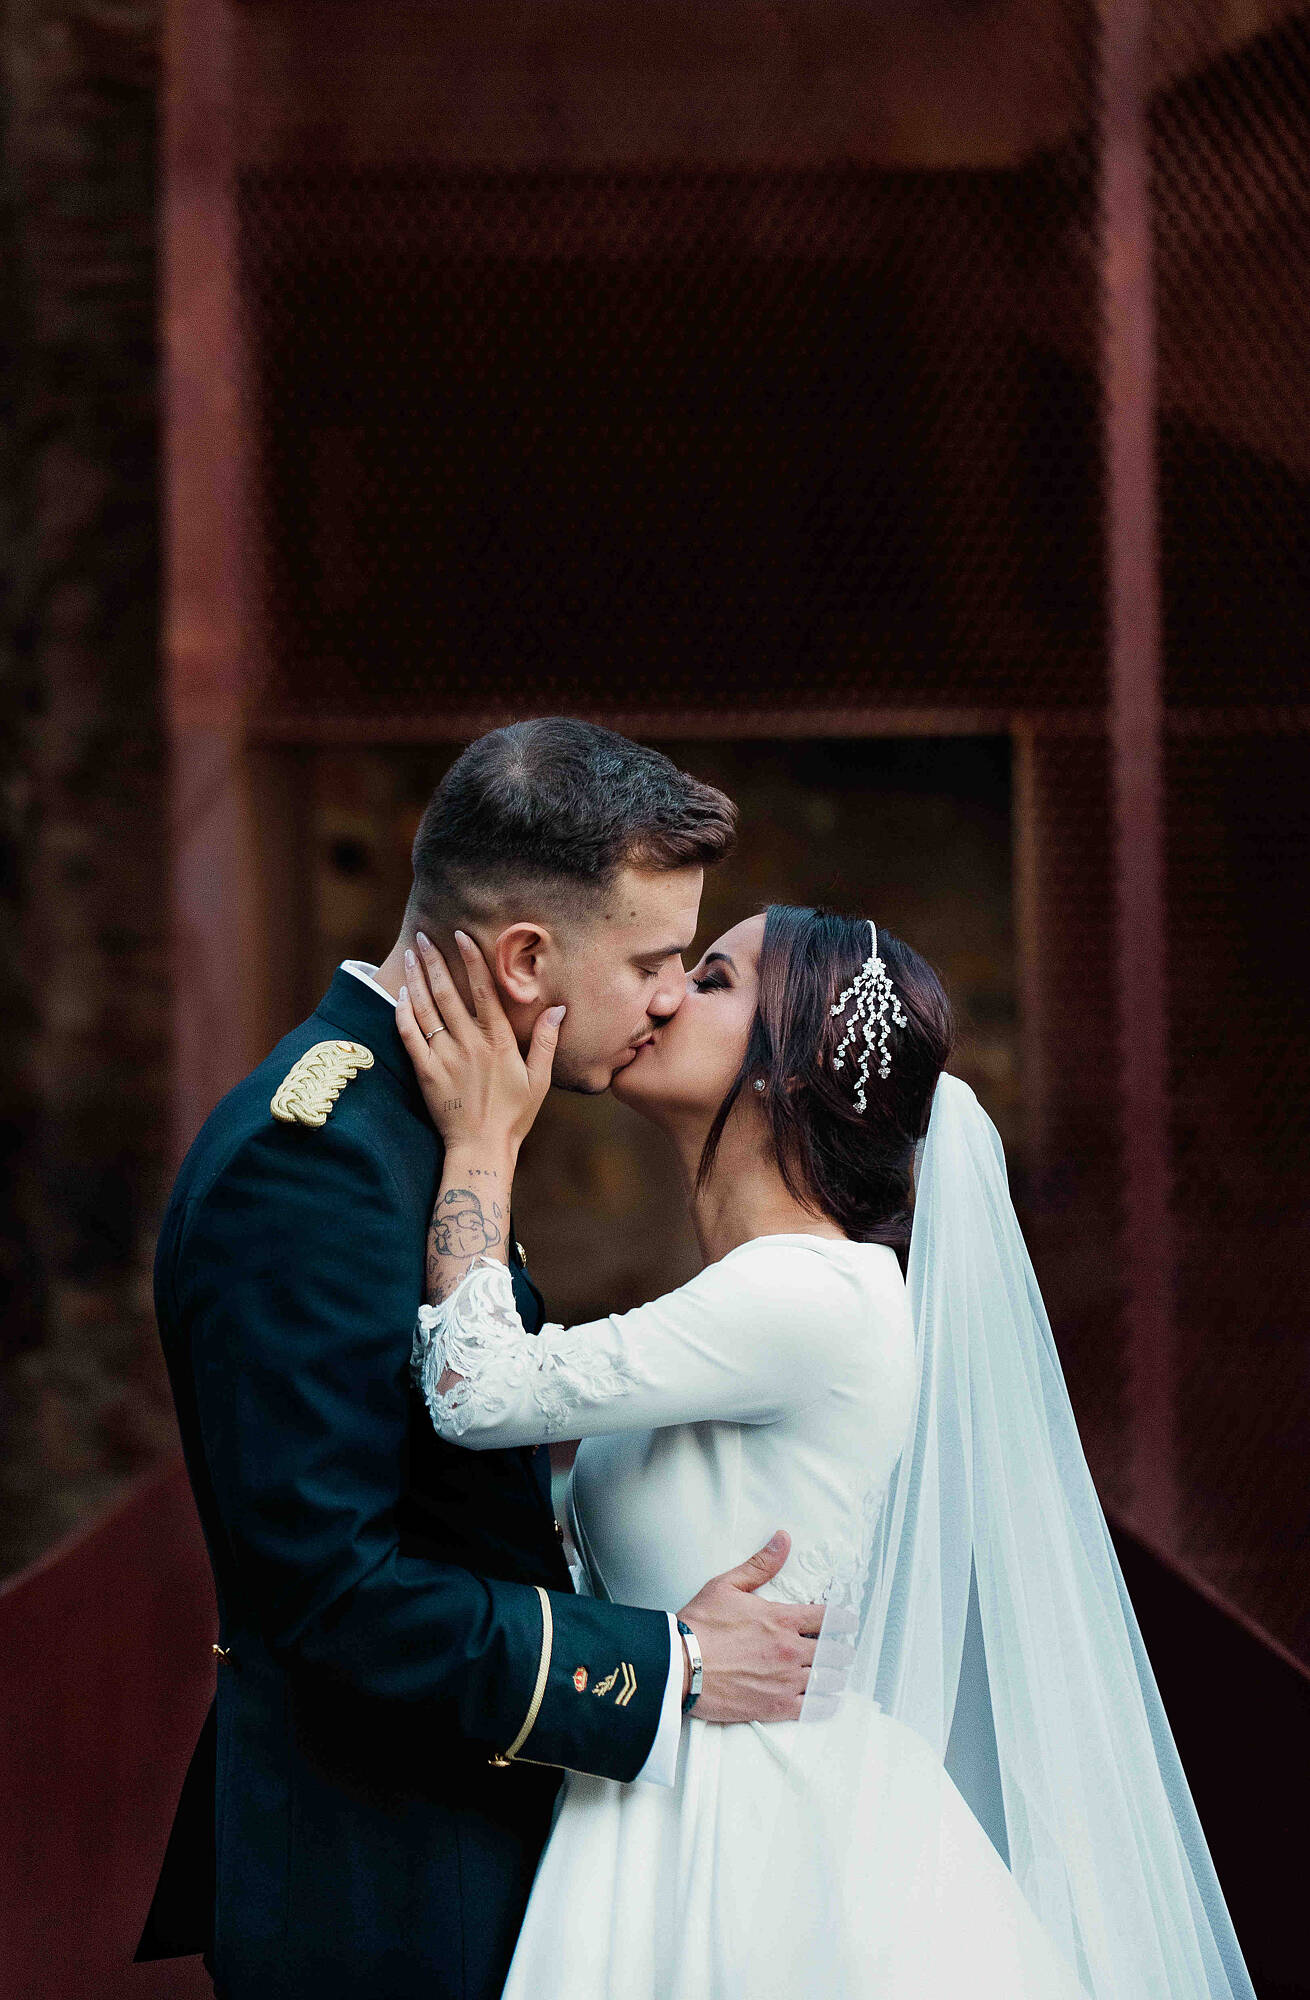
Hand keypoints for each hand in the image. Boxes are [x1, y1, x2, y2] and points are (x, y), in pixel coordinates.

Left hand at [396, 931, 564, 1152]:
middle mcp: (470, 1044)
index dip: (471, 960)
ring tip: (410, 955)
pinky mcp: (426, 1072)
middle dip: (434, 961)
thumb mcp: (540, 1080)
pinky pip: (410, 1036)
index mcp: (499, 1042)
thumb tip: (560, 1008)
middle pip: (448, 993)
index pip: (484, 991)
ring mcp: (445, 1058)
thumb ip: (548, 1042)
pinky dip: (403, 1013)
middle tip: (423, 937)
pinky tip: (401, 994)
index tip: (460, 936)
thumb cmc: (514, 1116)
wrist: (481, 1149)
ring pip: (426, 1009)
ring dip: (416, 979)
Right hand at [677, 1530, 851, 1724]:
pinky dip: (825, 1705)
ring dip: (835, 1677)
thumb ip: (761, 1564)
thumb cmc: (700, 1625)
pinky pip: (813, 1709)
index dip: (844, 1620)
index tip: (849, 1623)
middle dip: (841, 1651)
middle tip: (842, 1652)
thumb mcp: (728, 1585)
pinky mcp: (775, 1706)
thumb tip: (783, 1540)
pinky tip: (828, 1702)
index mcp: (781, 1619)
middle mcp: (789, 1650)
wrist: (680, 1665)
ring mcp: (785, 1680)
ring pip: (827, 1681)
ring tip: (836, 1676)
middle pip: (834, 1652)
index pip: (828, 1618)